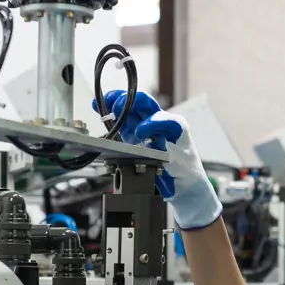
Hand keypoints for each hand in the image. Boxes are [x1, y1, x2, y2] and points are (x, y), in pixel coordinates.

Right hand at [93, 91, 221, 230]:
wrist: (181, 183)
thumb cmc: (185, 170)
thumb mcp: (179, 160)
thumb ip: (165, 149)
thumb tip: (146, 141)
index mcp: (174, 125)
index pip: (161, 117)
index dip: (150, 122)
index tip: (140, 133)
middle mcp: (159, 122)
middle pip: (144, 104)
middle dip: (130, 102)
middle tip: (117, 107)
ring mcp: (145, 127)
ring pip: (130, 109)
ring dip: (116, 102)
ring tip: (103, 101)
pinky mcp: (133, 135)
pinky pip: (121, 121)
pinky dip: (109, 113)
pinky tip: (98, 106)